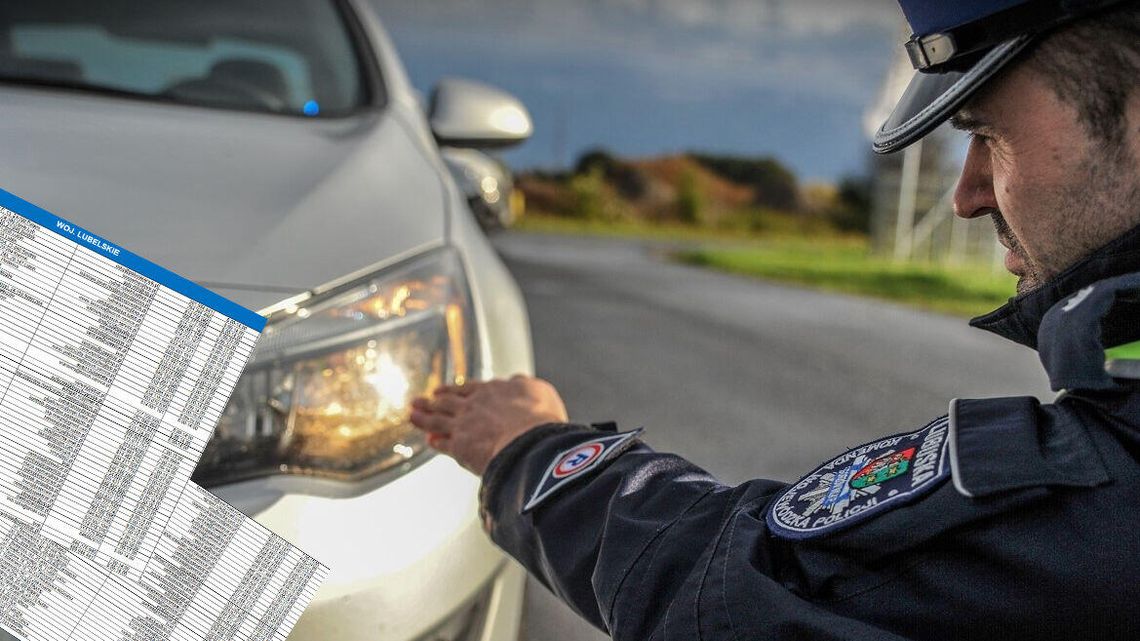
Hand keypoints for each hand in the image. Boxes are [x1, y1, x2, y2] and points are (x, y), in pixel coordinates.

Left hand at [409, 375, 569, 474]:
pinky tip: (429, 440)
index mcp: (493, 390)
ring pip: (437, 419)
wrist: (530, 442)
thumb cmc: (541, 418)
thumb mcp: (540, 391)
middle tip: (419, 400)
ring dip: (423, 417)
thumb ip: (525, 384)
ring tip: (412, 414)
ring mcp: (464, 425)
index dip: (455, 390)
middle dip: (432, 400)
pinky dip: (435, 441)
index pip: (469, 388)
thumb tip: (518, 379)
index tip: (443, 390)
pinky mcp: (460, 447)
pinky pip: (443, 443)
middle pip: (447, 400)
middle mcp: (474, 405)